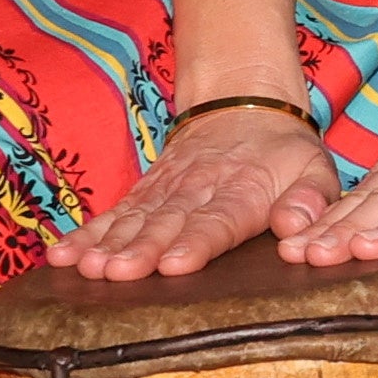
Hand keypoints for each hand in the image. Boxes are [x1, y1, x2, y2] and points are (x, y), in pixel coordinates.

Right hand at [44, 98, 342, 283]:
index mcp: (243, 191)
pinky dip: (88, 233)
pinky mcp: (145, 191)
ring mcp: (167, 189)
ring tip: (87, 268)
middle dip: (141, 249)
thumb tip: (295, 228)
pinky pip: (114, 213)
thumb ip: (310, 200)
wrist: (244, 105)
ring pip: (135, 218)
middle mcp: (199, 189)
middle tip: (117, 273)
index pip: (218, 220)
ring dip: (108, 244)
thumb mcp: (314, 169)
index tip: (174, 265)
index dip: (195, 243)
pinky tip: (63, 255)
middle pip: (167, 222)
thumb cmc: (284, 153)